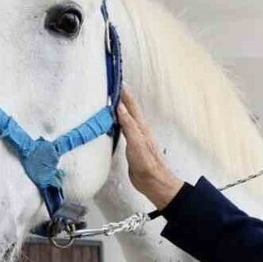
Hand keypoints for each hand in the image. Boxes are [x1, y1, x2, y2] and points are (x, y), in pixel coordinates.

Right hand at [116, 88, 184, 209]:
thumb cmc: (147, 164)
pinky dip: (116, 122)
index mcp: (140, 126)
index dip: (124, 92)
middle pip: (129, 109)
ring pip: (126, 118)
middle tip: (110, 85)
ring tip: (108, 100)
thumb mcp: (136, 143)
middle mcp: (138, 129)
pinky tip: (111, 123)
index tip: (116, 79)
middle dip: (121, 96)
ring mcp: (135, 137)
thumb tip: (120, 106)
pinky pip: (122, 129)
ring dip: (119, 108)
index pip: (131, 104)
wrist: (154, 182)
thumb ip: (128, 125)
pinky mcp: (131, 147)